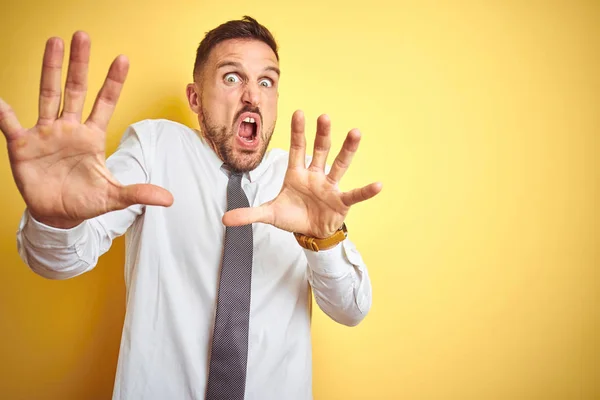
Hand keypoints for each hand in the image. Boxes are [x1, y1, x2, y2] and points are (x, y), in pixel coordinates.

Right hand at [0, 32, 172, 228]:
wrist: (58, 216)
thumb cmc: (86, 200)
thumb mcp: (114, 197)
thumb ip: (138, 192)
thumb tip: (169, 198)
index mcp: (92, 137)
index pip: (105, 103)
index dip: (113, 82)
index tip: (123, 59)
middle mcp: (69, 128)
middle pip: (75, 89)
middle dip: (80, 64)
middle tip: (82, 36)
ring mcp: (45, 133)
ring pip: (48, 95)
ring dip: (50, 70)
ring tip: (53, 42)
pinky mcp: (23, 145)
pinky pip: (10, 124)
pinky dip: (3, 111)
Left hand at [222, 110, 381, 237]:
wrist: (310, 232)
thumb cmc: (292, 216)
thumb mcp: (269, 214)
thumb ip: (249, 214)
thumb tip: (224, 219)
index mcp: (297, 174)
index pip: (297, 149)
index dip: (298, 132)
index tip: (299, 112)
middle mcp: (315, 175)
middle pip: (320, 151)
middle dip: (322, 134)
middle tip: (325, 116)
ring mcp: (330, 187)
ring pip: (339, 164)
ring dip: (347, 149)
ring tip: (355, 132)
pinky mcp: (341, 202)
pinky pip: (354, 194)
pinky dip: (366, 191)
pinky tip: (378, 185)